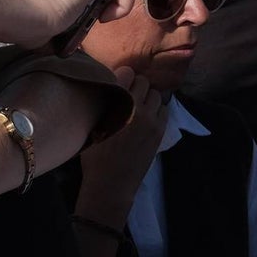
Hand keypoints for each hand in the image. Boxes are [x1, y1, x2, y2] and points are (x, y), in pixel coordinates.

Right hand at [75, 67, 167, 223]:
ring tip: (138, 106)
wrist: (111, 184)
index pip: (127, 72)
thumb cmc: (94, 156)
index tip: (117, 82)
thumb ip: (102, 103)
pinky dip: (157, 109)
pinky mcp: (160, 131)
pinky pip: (164, 110)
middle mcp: (137, 108)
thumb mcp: (91, 125)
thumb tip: (110, 86)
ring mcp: (152, 120)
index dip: (122, 75)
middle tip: (127, 94)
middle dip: (136, 85)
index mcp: (116, 104)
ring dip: (148, 96)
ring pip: (156, 94)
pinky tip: (147, 117)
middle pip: (144, 81)